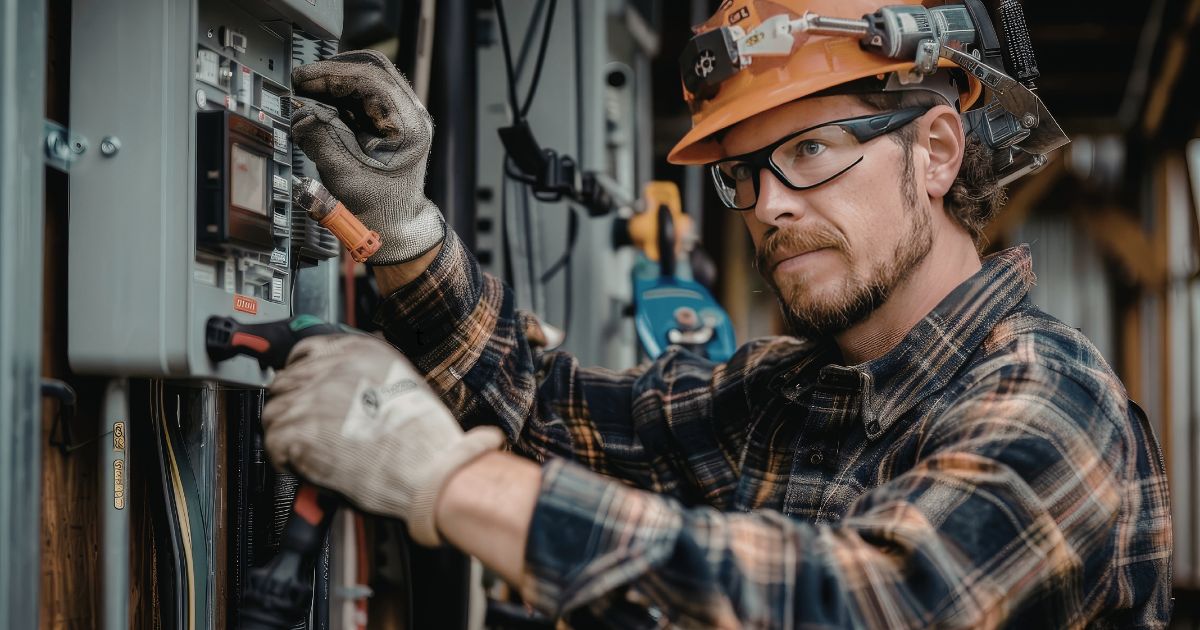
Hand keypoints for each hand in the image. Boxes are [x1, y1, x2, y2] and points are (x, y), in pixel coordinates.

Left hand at [262, 334, 503, 545]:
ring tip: (312, 452)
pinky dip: (286, 460)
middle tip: (308, 429)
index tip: (303, 390)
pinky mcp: (295, 431)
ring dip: (287, 434)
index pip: (306, 351)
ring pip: (273, 413)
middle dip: (293, 406)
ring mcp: (309, 398)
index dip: (302, 376)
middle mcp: (330, 367)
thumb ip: (368, 375)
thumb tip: (347, 385)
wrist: (427, 467)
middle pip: (285, 381)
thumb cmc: (424, 437)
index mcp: (358, 350)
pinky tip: (309, 466)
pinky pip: (272, 444)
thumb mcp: (403, 383)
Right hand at [291, 50, 444, 263]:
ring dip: (335, 82)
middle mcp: (411, 115)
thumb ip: (321, 140)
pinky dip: (340, 94)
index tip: (304, 79)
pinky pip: (364, 94)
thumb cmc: (379, 208)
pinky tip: (320, 102)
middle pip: (373, 69)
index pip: (372, 80)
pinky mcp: (390, 120)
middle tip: (303, 80)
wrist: (397, 226)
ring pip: (368, 78)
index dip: (333, 75)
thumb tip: (299, 112)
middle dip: (334, 72)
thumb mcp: (344, 176)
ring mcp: (403, 115)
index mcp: (409, 126)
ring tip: (307, 92)